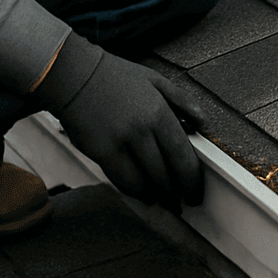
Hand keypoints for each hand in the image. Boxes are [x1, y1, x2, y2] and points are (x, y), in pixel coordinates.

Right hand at [47, 46, 206, 211]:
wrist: (75, 75)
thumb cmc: (116, 76)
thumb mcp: (155, 80)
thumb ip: (182, 101)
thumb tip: (203, 123)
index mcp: (159, 112)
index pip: (182, 157)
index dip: (192, 181)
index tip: (195, 191)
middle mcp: (141, 130)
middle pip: (165, 175)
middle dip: (176, 193)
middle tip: (181, 202)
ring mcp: (119, 143)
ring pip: (143, 183)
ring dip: (154, 195)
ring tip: (161, 199)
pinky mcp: (99, 152)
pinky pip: (121, 181)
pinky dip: (133, 190)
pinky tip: (140, 190)